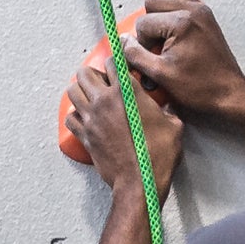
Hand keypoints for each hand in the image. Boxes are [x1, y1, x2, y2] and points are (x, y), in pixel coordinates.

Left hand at [62, 42, 181, 194]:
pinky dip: (75, 115)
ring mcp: (91, 119)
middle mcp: (104, 101)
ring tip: (91, 96)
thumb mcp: (174, 125)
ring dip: (80, 90)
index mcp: (127, 92)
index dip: (116, 62)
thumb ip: (167, 108)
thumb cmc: (159, 154)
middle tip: (103, 81)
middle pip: (84, 73)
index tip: (121, 68)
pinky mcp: (85, 136)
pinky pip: (70, 118)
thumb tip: (167, 105)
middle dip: (92, 73)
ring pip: (72, 91)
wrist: (141, 181)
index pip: (112, 62)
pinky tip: (86, 118)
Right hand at [124, 0, 244, 131]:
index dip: (142, 43)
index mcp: (180, 22)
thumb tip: (122, 41)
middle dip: (149, 23)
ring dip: (160, 11)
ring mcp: (201, 9)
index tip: (154, 58)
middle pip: (153, 0)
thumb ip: (135, 55)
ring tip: (164, 34)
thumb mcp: (160, 74)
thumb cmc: (198, 86)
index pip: (143, 22)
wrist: (227, 91)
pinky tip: (175, 30)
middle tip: (156, 45)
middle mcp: (192, 9)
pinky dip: (174, 8)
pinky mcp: (206, 14)